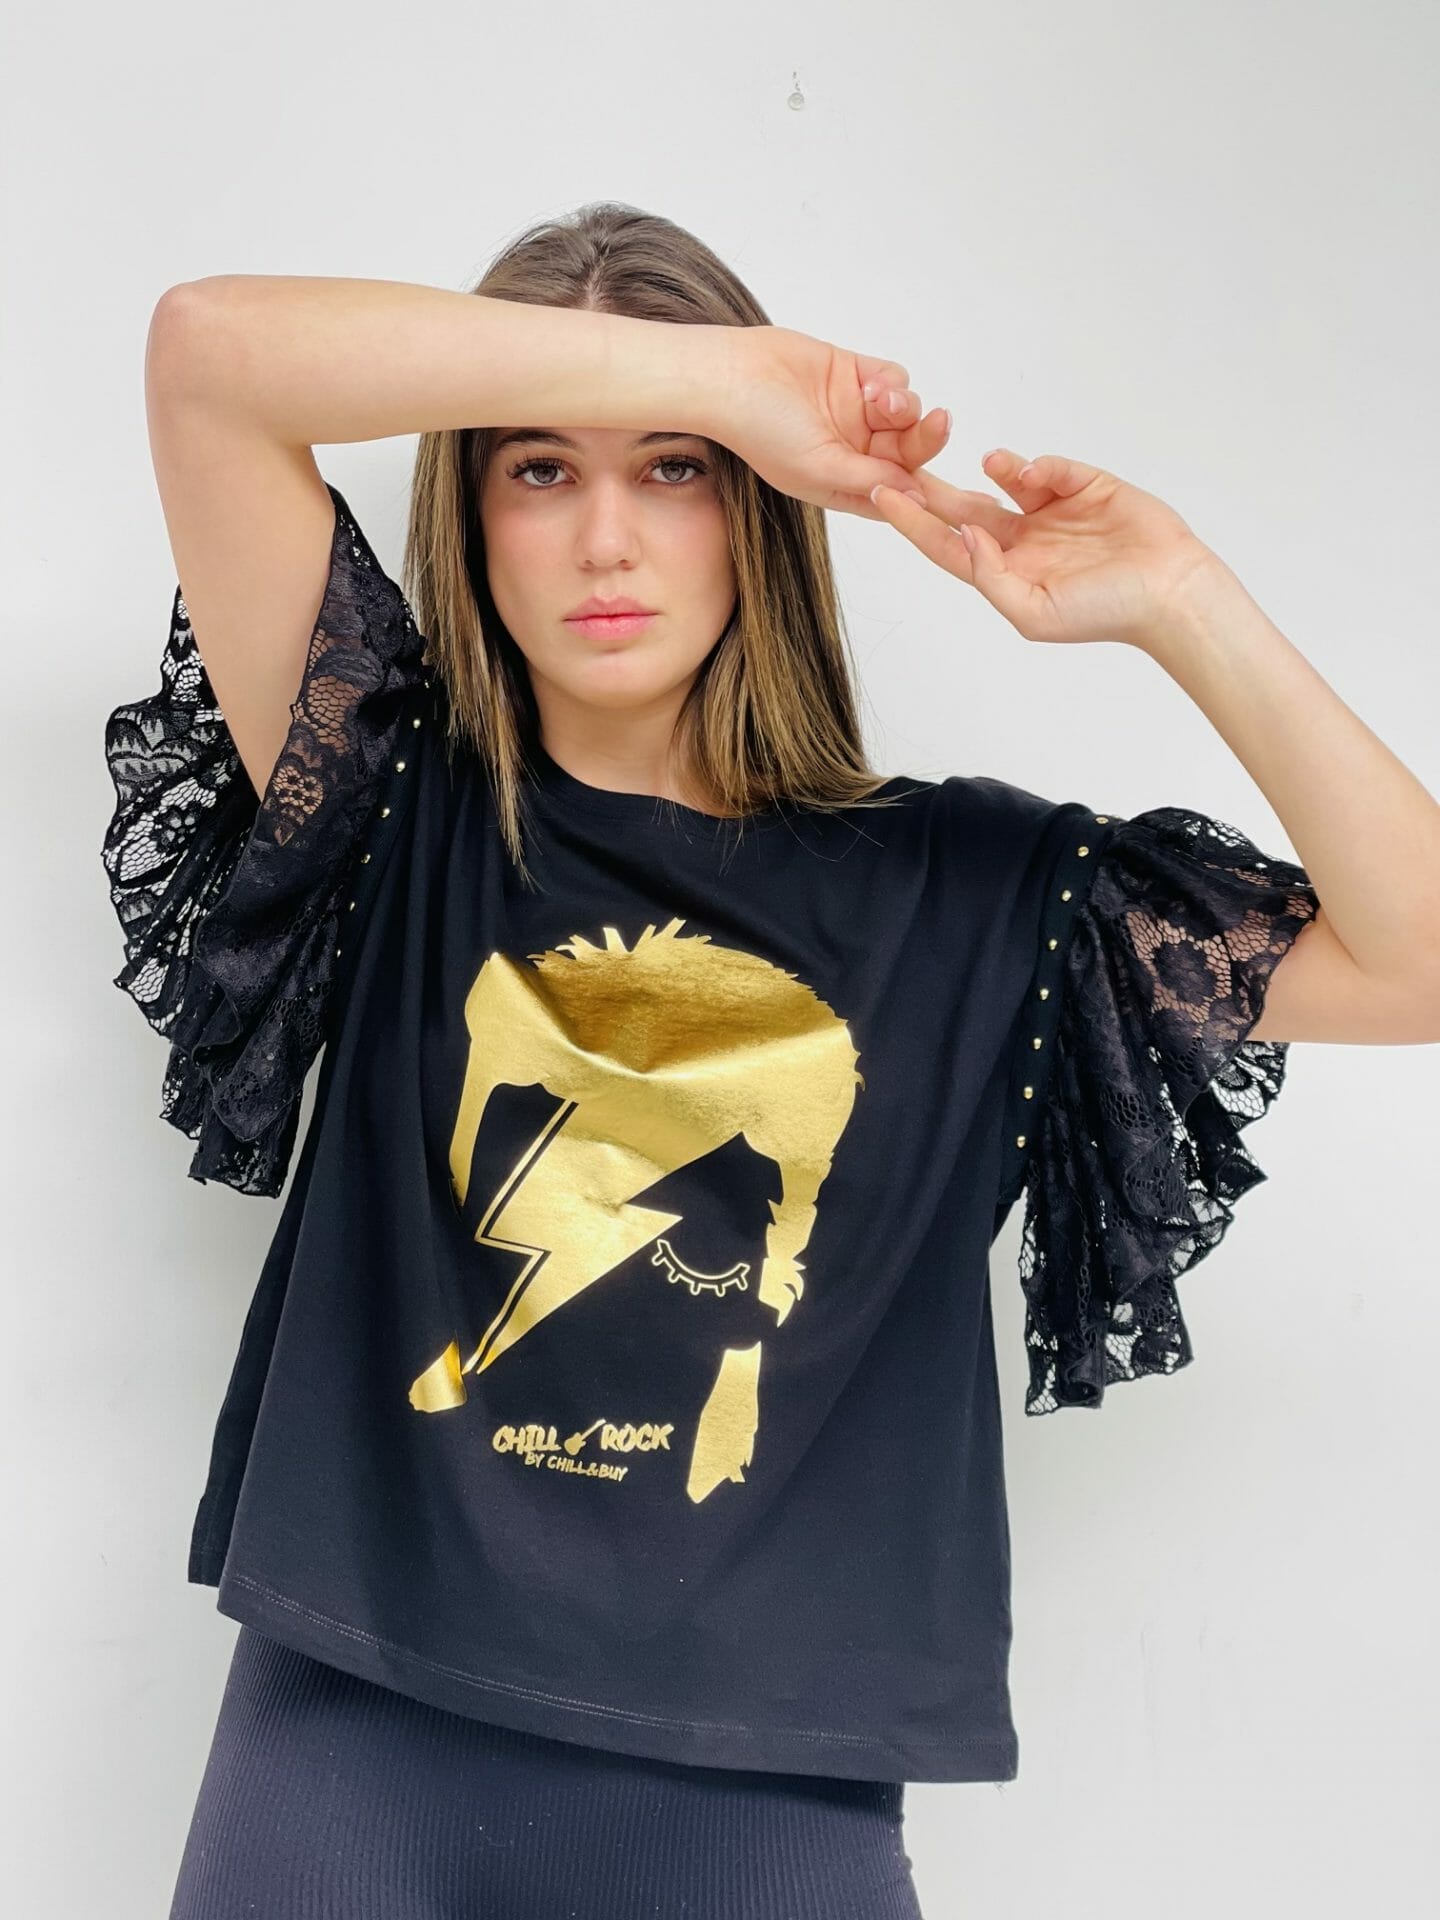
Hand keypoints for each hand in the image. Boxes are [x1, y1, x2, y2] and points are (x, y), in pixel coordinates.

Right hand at [711, 325, 951, 520]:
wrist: (732, 375)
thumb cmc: (761, 431)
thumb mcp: (819, 468)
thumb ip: (871, 481)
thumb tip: (919, 498)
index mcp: (845, 485)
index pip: (899, 497)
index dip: (933, 500)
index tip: (968, 502)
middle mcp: (855, 452)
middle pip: (910, 454)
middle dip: (925, 441)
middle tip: (938, 424)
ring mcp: (857, 413)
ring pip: (908, 416)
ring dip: (904, 409)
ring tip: (878, 401)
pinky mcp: (857, 374)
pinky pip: (896, 381)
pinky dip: (892, 384)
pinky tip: (870, 386)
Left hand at [870, 448, 1224, 646]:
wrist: (1171, 591)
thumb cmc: (1106, 613)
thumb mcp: (1034, 613)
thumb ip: (991, 579)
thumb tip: (962, 536)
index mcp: (1004, 572)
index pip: (946, 543)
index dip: (912, 521)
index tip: (880, 494)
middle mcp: (1021, 540)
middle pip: (964, 507)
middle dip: (933, 485)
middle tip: (899, 457)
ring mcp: (1052, 511)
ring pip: (1006, 478)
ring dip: (992, 468)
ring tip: (990, 464)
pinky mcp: (1084, 486)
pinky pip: (1051, 467)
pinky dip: (1039, 465)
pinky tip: (1038, 473)